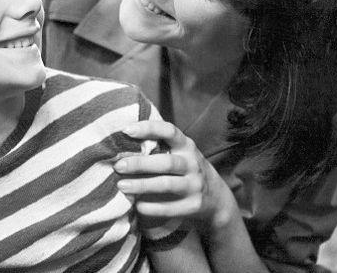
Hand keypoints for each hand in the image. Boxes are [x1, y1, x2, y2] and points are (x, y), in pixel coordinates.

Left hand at [114, 121, 234, 228]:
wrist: (217, 198)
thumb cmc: (187, 169)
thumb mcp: (181, 153)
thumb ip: (160, 146)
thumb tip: (122, 141)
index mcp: (186, 146)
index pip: (169, 131)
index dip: (149, 128)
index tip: (127, 130)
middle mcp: (192, 163)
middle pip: (166, 162)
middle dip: (140, 164)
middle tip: (119, 166)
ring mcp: (194, 185)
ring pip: (167, 184)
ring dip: (142, 185)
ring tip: (122, 186)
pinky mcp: (193, 206)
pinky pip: (170, 207)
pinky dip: (152, 207)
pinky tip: (138, 205)